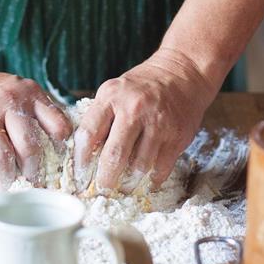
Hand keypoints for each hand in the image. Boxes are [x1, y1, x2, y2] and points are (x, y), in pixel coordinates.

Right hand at [0, 56, 70, 188]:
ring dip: (5, 179)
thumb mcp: (17, 90)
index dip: (60, 149)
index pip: (57, 125)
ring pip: (3, 157)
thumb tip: (57, 146)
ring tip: (5, 186)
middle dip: (32, 172)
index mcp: (30, 94)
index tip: (56, 163)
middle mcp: (9, 103)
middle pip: (30, 146)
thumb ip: (35, 111)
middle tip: (31, 183)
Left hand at [74, 49, 216, 193]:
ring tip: (124, 188)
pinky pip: (160, 168)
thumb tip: (86, 154)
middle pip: (114, 155)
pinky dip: (152, 179)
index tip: (80, 175)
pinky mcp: (177, 136)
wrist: (183, 73)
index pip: (88, 133)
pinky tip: (146, 181)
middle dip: (105, 179)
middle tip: (101, 190)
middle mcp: (134, 109)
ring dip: (130, 182)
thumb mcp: (115, 91)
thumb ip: (101, 117)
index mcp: (111, 96)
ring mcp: (158, 123)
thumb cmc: (143, 86)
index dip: (81, 159)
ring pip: (139, 166)